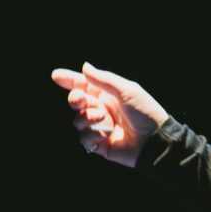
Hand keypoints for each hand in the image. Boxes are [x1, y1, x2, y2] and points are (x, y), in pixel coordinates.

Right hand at [51, 62, 170, 167]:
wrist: (154, 140)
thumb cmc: (145, 112)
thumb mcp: (127, 91)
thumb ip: (104, 80)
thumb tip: (85, 67)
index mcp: (109, 95)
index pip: (85, 86)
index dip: (70, 80)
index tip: (56, 75)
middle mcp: (102, 110)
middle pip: (77, 102)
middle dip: (75, 99)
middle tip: (80, 100)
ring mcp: (99, 127)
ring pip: (78, 120)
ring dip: (88, 117)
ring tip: (104, 119)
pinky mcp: (99, 144)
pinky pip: (83, 137)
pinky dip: (92, 134)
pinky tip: (106, 134)